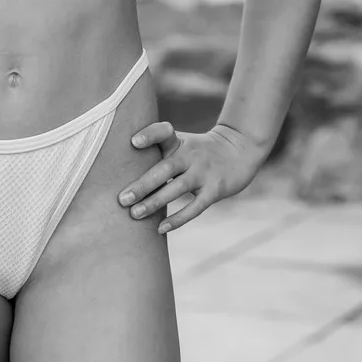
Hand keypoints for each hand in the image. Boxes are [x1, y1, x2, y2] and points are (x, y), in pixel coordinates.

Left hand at [119, 122, 268, 231]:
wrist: (240, 150)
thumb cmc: (200, 151)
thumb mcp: (182, 143)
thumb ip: (157, 152)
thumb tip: (120, 174)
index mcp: (179, 142)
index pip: (164, 132)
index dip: (150, 135)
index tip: (133, 142)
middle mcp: (190, 155)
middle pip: (165, 168)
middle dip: (143, 184)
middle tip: (122, 199)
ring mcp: (203, 172)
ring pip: (177, 188)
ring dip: (155, 202)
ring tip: (135, 214)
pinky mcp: (215, 189)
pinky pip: (195, 206)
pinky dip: (178, 218)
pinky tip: (160, 229)